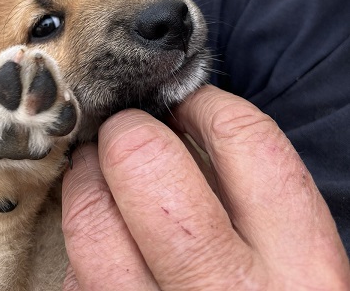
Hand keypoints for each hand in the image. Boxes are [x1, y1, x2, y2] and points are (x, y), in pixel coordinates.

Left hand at [62, 85, 349, 289]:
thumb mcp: (294, 266)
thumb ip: (253, 201)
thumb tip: (189, 128)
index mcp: (300, 269)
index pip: (249, 144)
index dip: (207, 107)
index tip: (186, 105)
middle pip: (151, 171)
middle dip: (129, 133)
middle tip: (127, 132)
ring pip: (92, 224)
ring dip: (85, 180)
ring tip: (96, 171)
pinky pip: (77, 281)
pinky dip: (81, 245)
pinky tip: (99, 238)